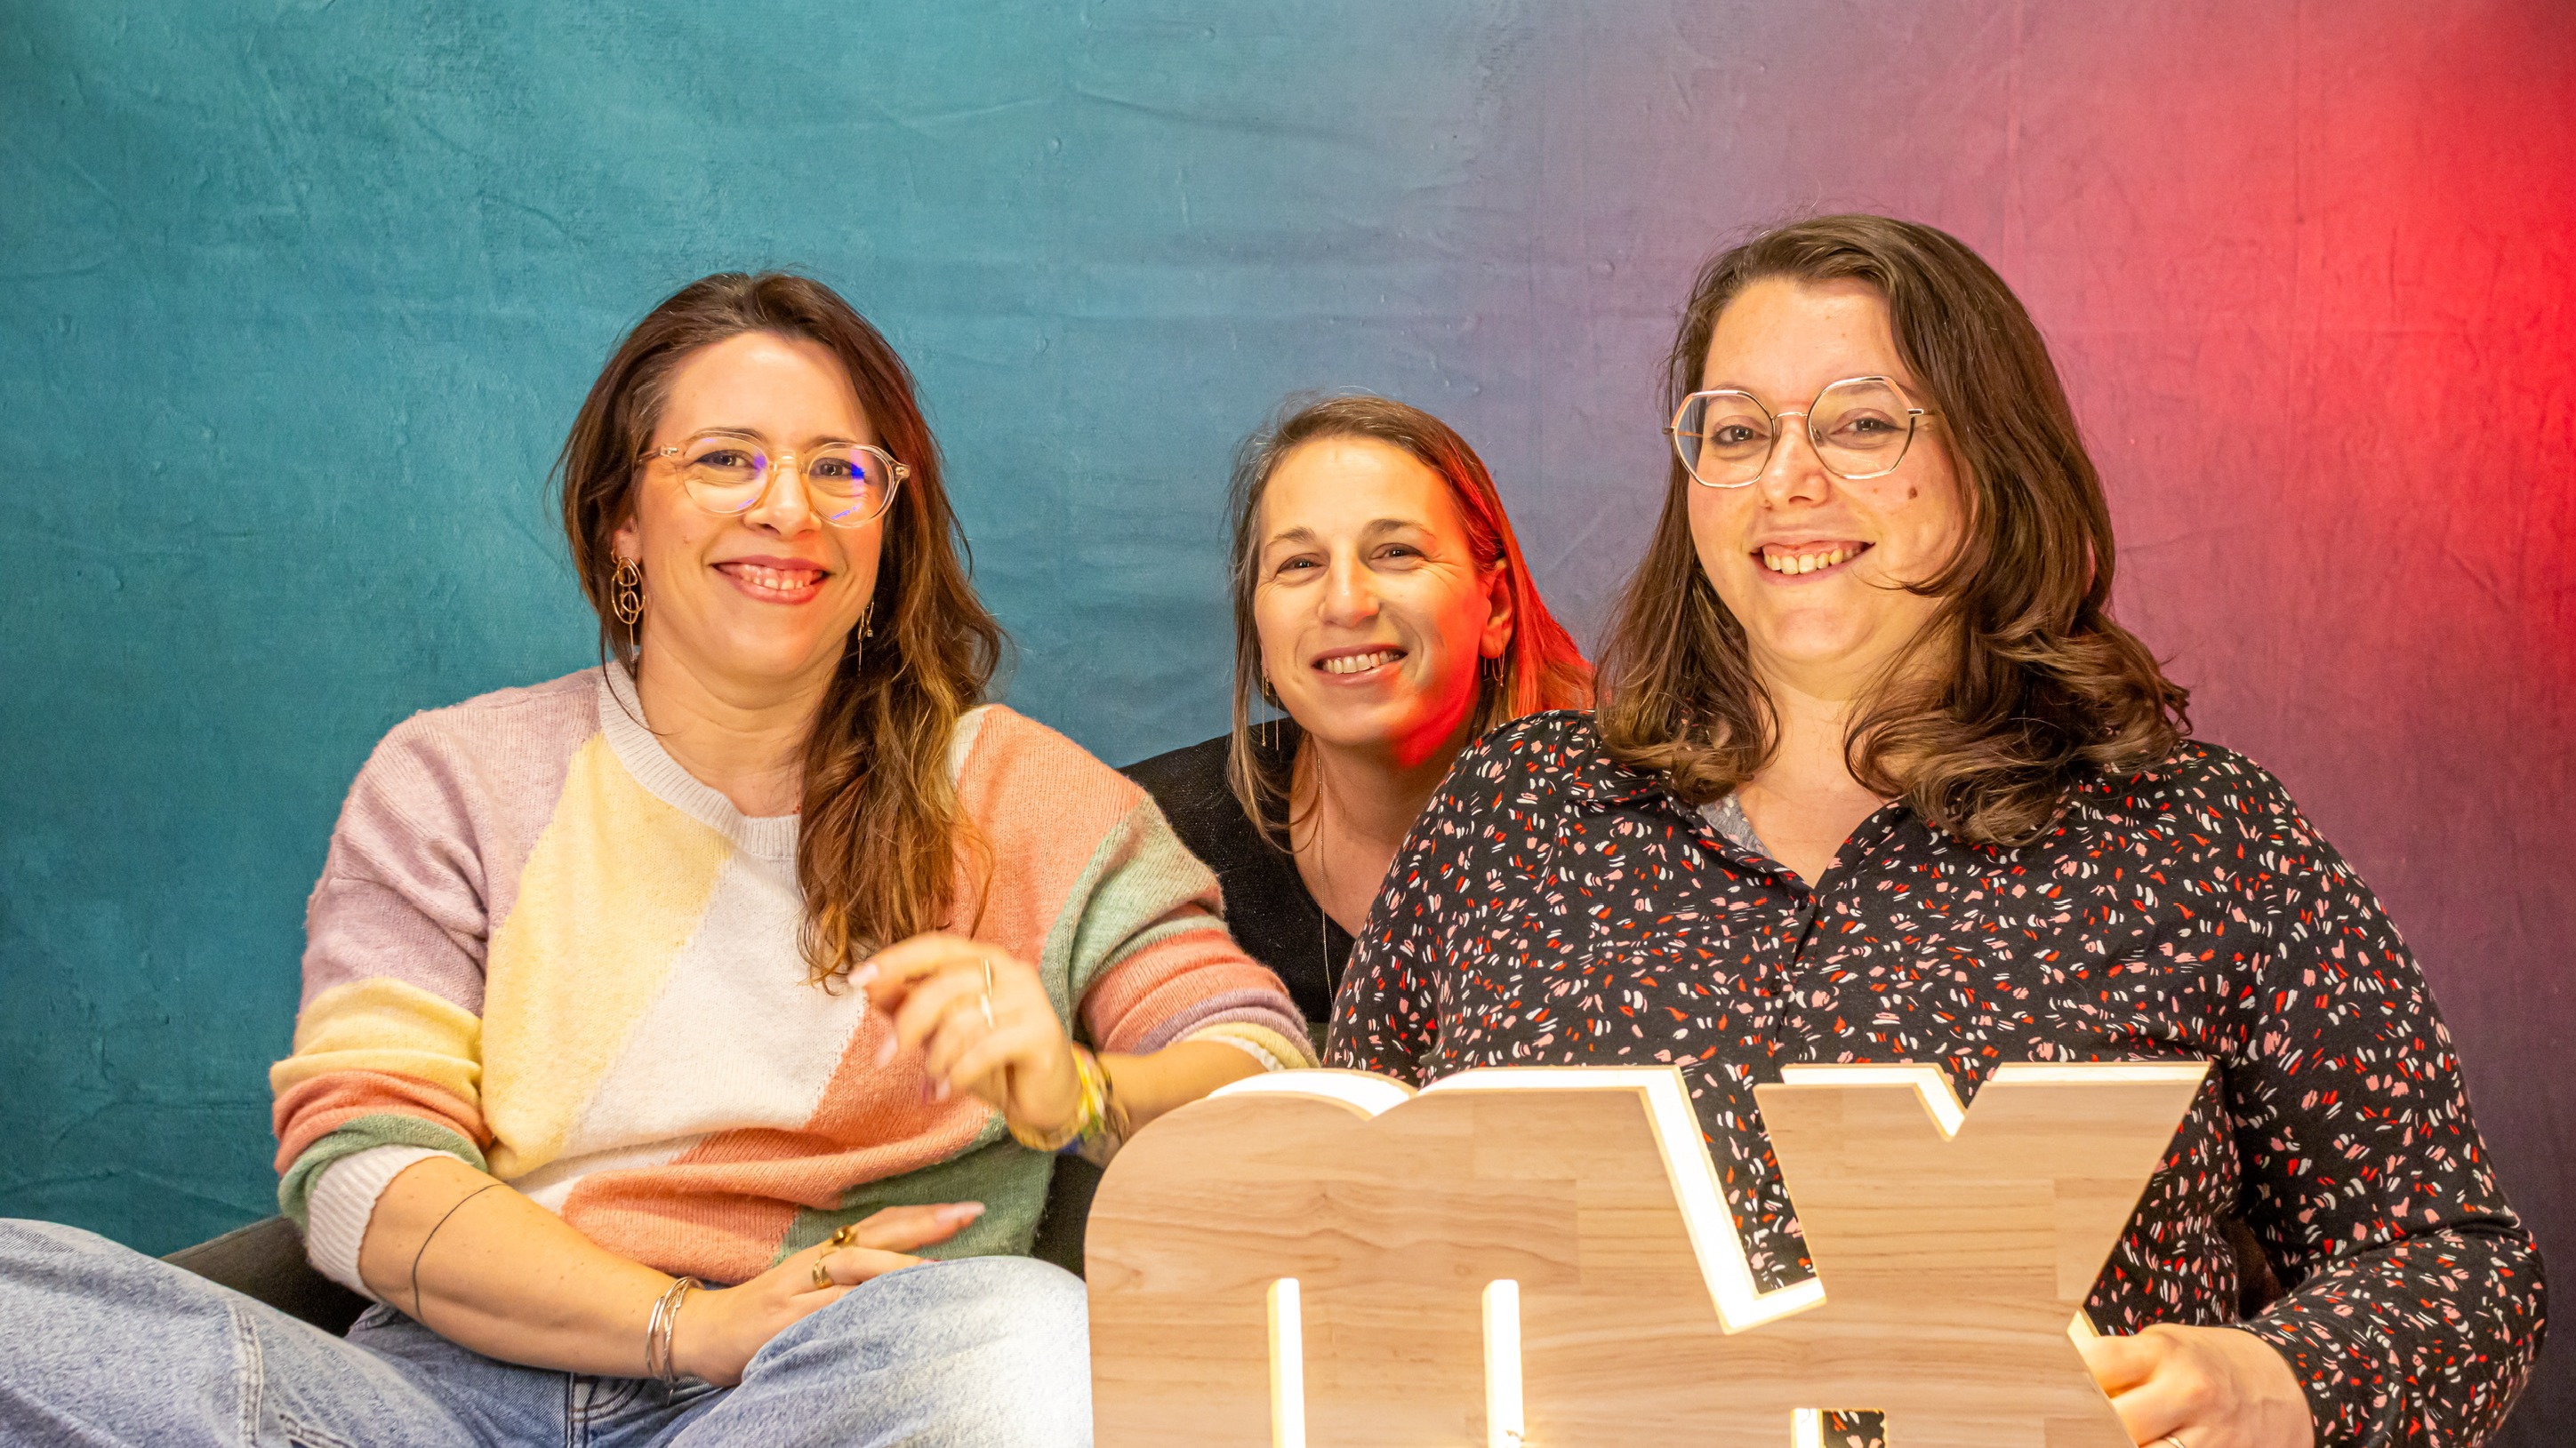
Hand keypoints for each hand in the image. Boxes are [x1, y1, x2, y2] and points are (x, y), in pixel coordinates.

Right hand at [669, 1201, 982, 1386]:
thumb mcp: (809, 1287)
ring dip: (892, 1267)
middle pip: (872, 1237)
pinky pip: (821, 1314)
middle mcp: (811, 1265)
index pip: (879, 1225)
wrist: (696, 1331)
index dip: (923, 1215)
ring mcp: (794, 1293)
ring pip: (850, 1272)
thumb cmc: (763, 1312)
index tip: (969, 1208)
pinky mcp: (778, 1324)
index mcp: (822, 1255)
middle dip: (921, 1226)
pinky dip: (850, 1311)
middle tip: (967, 1215)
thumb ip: (854, 1281)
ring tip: (935, 1268)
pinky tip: (878, 1312)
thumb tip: (913, 1273)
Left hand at [859, 932, 1083, 1139]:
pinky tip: (946, 1091)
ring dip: (935, 1057)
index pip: (936, 947)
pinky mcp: (1043, 1031)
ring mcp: (1031, 999)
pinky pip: (984, 1048)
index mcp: (985, 960)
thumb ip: (911, 1006)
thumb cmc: (990, 1061)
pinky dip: (956, 1074)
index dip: (896, 960)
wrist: (1042, 1097)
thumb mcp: (943, 1033)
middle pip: (944, 986)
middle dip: (907, 1024)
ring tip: (932, 1079)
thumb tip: (869, 986)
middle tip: (886, 1057)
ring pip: (962, 1021)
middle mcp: (1011, 970)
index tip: (857, 979)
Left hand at [2078, 1323, 2315, 1447]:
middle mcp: (2189, 1393)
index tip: (2043, 1392)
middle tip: (2062, 1430)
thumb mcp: (2162, 1349)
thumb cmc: (2200, 1364)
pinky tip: (2140, 1445)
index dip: (2063, 1380)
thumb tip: (2057, 1387)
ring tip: (2094, 1436)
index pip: (2097, 1363)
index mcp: (2164, 1353)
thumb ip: (2116, 1367)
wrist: (2280, 1386)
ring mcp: (2211, 1437)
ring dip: (2112, 1443)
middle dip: (2085, 1428)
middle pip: (2117, 1422)